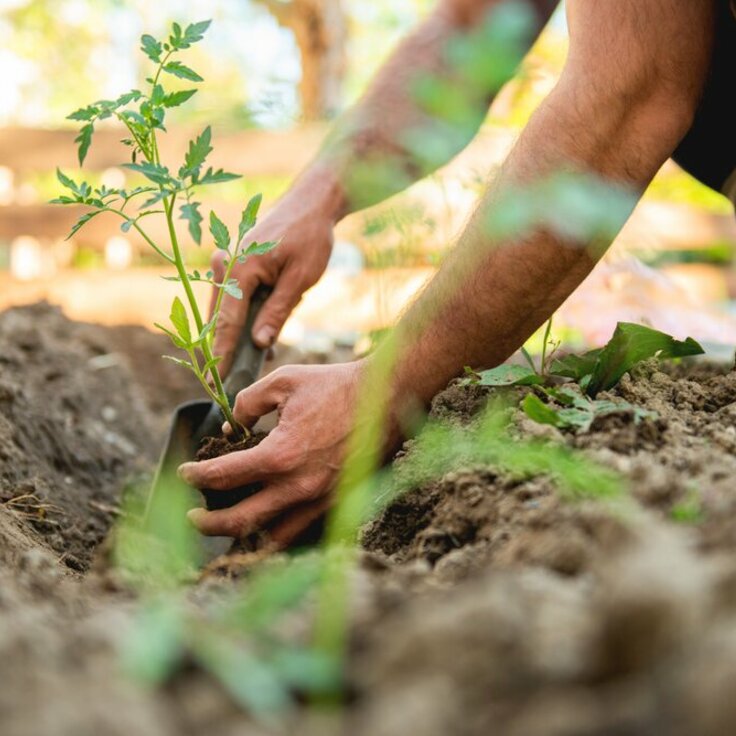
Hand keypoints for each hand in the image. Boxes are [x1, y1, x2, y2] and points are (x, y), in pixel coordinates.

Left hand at [179, 361, 365, 547]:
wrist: (388, 397)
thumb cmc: (336, 385)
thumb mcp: (284, 381)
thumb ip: (248, 402)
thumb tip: (232, 426)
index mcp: (280, 455)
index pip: (223, 476)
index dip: (196, 475)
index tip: (184, 472)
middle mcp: (298, 487)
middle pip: (239, 521)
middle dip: (207, 523)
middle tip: (192, 515)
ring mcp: (320, 501)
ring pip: (271, 538)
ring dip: (242, 536)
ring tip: (227, 526)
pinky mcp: (338, 504)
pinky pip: (301, 532)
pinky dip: (277, 534)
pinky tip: (267, 523)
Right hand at [210, 191, 336, 375]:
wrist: (312, 203)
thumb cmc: (310, 237)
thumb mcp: (300, 279)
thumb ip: (278, 312)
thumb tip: (259, 344)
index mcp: (239, 268)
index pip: (226, 322)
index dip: (221, 355)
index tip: (214, 382)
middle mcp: (224, 264)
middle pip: (219, 318)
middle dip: (224, 350)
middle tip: (226, 382)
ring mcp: (226, 263)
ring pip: (224, 311)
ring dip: (235, 336)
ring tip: (249, 364)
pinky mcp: (233, 264)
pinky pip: (232, 299)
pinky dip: (242, 319)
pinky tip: (259, 339)